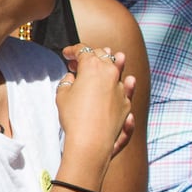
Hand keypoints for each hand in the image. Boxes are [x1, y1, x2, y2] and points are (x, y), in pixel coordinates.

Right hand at [55, 44, 135, 172]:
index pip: (82, 51)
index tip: (66, 54)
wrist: (91, 141)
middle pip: (102, 56)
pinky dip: (126, 83)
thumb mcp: (62, 95)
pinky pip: (128, 88)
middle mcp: (109, 73)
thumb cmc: (74, 117)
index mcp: (92, 67)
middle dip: (91, 55)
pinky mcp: (126, 103)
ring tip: (115, 56)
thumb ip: (67, 81)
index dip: (72, 50)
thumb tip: (72, 78)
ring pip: (119, 68)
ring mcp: (121, 88)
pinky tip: (128, 80)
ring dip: (115, 61)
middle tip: (80, 61)